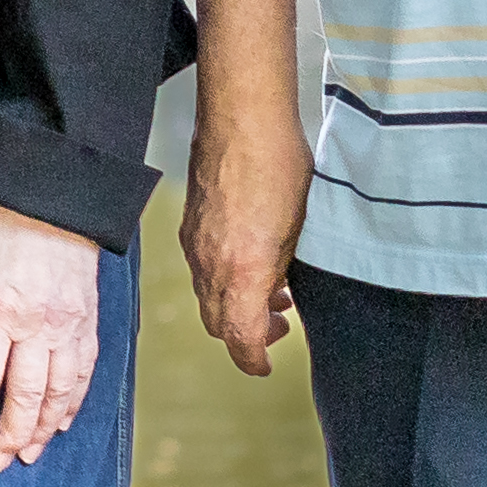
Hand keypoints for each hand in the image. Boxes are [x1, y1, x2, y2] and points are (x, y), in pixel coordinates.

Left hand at [0, 200, 103, 470]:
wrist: (53, 204)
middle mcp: (37, 327)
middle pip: (24, 397)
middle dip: (9, 436)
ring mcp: (68, 329)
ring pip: (59, 395)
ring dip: (43, 431)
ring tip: (28, 455)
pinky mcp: (89, 326)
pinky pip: (84, 376)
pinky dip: (72, 405)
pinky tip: (61, 424)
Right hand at [183, 106, 311, 377]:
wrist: (243, 120)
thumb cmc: (279, 168)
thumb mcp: (297, 232)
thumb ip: (279, 273)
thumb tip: (276, 295)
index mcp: (241, 271)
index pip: (239, 337)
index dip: (253, 360)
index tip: (265, 366)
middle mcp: (209, 264)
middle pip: (217, 323)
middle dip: (245, 335)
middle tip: (280, 326)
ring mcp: (194, 244)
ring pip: (207, 296)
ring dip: (235, 305)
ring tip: (274, 292)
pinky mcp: (190, 224)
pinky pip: (201, 269)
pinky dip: (223, 279)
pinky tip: (250, 259)